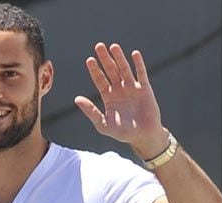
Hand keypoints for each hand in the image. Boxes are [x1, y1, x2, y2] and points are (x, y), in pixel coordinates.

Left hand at [74, 43, 168, 158]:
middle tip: (98, 46)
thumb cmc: (122, 132)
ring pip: (124, 69)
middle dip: (105, 59)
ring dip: (119, 58)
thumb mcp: (102, 123)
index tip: (89, 60)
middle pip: (111, 71)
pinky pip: (141, 74)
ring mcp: (132, 88)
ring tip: (113, 46)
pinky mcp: (145, 89)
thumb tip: (77, 99)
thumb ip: (90, 111)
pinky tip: (134, 54)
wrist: (142, 136)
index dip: (95, 70)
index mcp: (109, 97)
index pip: (100, 80)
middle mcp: (119, 90)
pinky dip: (138, 64)